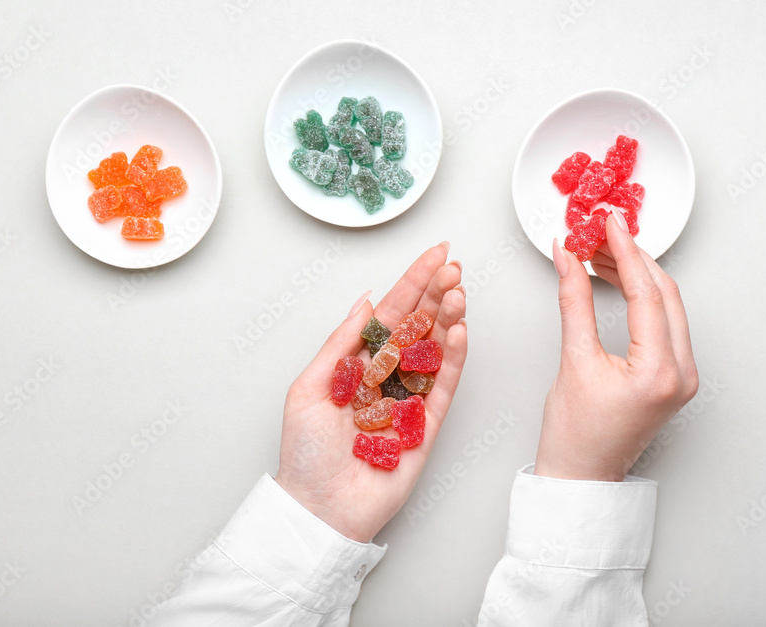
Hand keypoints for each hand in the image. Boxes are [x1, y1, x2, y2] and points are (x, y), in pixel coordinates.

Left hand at [274, 243, 467, 541]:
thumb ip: (341, 344)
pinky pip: (443, 387)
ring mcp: (409, 400)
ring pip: (435, 351)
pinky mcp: (427, 427)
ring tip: (459, 291)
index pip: (391, 315)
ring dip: (448, 319)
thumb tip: (365, 301)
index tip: (434, 256)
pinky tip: (460, 332)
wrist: (320, 508)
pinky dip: (454, 359)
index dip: (412, 284)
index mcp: (357, 364)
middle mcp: (386, 378)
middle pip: (418, 327)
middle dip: (437, 294)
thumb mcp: (309, 387)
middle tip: (454, 266)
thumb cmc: (306, 453)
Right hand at [535, 210, 698, 480]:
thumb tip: (569, 257)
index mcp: (660, 371)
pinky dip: (642, 296)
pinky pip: (665, 322)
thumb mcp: (572, 359)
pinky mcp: (674, 376)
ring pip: (667, 305)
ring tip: (601, 253)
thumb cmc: (575, 434)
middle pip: (665, 294)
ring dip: (637, 275)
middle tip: (602, 232)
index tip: (608, 223)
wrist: (581, 475)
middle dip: (633, 257)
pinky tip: (617, 280)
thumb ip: (574, 300)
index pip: (647, 293)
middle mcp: (682, 372)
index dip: (625, 251)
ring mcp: (683, 375)